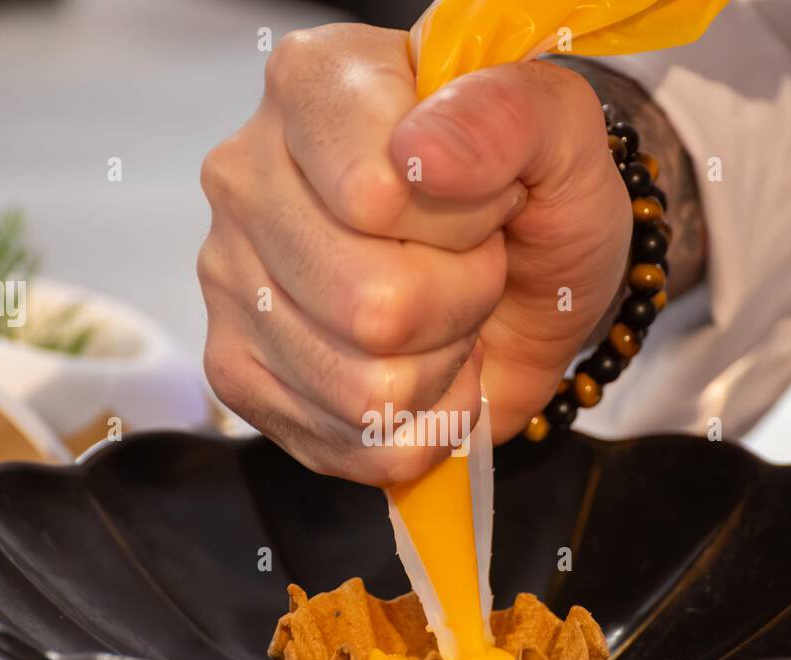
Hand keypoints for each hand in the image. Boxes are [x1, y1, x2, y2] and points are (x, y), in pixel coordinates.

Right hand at [198, 24, 629, 485]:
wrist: (528, 277)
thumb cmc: (535, 195)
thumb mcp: (561, 132)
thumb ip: (506, 115)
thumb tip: (421, 157)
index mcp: (313, 85)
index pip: (376, 198)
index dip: (464, 221)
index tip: (489, 199)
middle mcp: (246, 176)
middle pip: (370, 306)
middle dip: (461, 302)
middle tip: (472, 265)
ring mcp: (229, 281)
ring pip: (364, 387)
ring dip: (441, 367)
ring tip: (445, 313)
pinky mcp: (237, 372)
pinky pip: (352, 443)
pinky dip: (419, 424)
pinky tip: (420, 367)